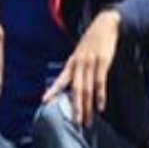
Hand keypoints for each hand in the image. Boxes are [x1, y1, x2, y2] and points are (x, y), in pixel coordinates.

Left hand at [42, 9, 120, 125]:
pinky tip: (100, 107)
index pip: (60, 80)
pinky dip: (100, 95)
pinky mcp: (103, 61)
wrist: (104, 25)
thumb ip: (75, 69)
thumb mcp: (79, 54)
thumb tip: (72, 86)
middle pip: (75, 89)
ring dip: (87, 106)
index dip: (52, 91)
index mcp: (71, 63)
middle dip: (75, 107)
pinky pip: (100, 81)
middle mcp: (78, 64)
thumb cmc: (91, 42)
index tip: (44, 101)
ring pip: (87, 88)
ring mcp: (90, 63)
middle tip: (75, 123)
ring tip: (86, 120)